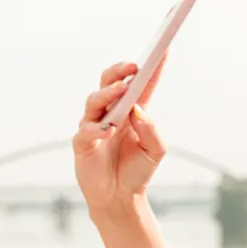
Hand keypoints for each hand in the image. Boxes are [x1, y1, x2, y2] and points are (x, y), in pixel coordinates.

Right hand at [72, 55, 168, 215]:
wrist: (120, 198)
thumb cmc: (137, 172)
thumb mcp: (155, 151)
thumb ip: (151, 131)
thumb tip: (138, 111)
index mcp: (132, 112)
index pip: (142, 85)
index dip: (151, 67)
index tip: (163, 49)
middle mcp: (111, 114)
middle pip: (110, 84)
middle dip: (120, 72)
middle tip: (133, 66)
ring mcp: (94, 126)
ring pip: (95, 101)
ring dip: (108, 94)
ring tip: (121, 90)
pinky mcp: (82, 143)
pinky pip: (87, 131)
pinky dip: (97, 129)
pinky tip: (109, 129)